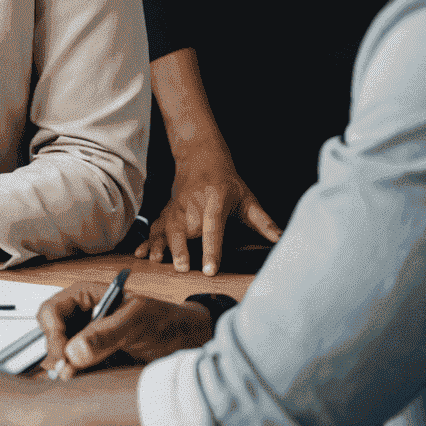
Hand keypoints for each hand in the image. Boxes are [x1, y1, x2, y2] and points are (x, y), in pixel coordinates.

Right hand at [37, 281, 214, 378]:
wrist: (187, 343)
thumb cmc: (164, 321)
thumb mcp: (136, 322)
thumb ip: (105, 334)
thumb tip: (72, 352)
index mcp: (85, 295)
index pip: (52, 311)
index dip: (52, 334)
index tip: (63, 359)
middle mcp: (81, 315)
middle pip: (51, 334)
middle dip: (56, 354)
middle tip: (66, 375)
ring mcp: (87, 338)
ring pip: (61, 354)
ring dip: (66, 369)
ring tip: (78, 381)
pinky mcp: (95, 359)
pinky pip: (76, 369)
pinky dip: (78, 378)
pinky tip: (88, 383)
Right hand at [138, 142, 280, 274]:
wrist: (200, 157)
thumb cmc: (226, 181)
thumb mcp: (247, 198)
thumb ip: (264, 222)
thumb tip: (283, 239)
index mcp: (214, 201)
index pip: (213, 227)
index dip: (211, 248)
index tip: (209, 268)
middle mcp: (192, 204)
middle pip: (184, 228)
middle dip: (181, 248)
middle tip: (182, 268)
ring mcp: (177, 207)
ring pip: (166, 227)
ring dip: (160, 244)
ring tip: (157, 261)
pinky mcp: (167, 210)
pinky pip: (155, 226)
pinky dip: (147, 240)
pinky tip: (142, 253)